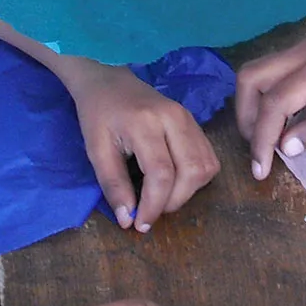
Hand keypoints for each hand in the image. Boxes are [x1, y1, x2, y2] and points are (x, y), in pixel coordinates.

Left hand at [59, 60, 220, 230]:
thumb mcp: (96, 150)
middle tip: (150, 211)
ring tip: (162, 197)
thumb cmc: (98, 114)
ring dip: (188, 192)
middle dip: (174, 202)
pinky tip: (175, 182)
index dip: (154, 206)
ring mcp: (189, 119)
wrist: (108, 80)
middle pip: (193, 171)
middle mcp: (175, 118)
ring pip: (207, 167)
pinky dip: (197, 178)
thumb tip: (128, 220)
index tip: (139, 225)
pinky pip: (209, 159)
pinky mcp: (195, 123)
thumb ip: (113, 185)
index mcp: (146, 122)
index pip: (162, 174)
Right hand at [235, 14, 305, 180]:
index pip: (273, 104)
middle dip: (245, 116)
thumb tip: (286, 147)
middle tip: (259, 149)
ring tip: (270, 136)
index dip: (260, 139)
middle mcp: (304, 51)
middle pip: (250, 77)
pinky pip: (278, 68)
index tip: (260, 171)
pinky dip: (271, 93)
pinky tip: (289, 117)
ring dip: (256, 103)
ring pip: (261, 70)